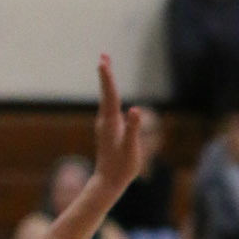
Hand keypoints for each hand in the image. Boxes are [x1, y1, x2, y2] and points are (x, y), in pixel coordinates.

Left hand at [89, 56, 143, 201]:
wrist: (107, 182)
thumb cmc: (121, 167)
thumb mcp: (131, 149)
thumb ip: (133, 129)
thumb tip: (135, 110)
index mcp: (111, 122)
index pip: (110, 95)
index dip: (108, 78)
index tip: (103, 61)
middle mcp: (105, 120)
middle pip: (106, 93)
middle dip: (106, 74)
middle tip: (104, 56)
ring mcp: (105, 125)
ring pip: (106, 98)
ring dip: (107, 82)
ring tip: (106, 67)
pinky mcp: (108, 130)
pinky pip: (108, 106)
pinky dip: (109, 94)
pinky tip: (111, 94)